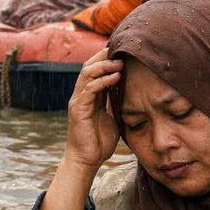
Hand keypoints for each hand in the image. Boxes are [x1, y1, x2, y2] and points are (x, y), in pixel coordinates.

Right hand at [64, 47, 122, 171]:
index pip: (95, 69)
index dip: (107, 58)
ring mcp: (78, 101)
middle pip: (89, 66)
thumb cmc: (100, 141)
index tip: (124, 51)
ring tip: (120, 62)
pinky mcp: (78, 110)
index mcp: (89, 95)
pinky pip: (89, 90)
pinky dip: (102, 81)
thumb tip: (131, 90)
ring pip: (87, 74)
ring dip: (104, 66)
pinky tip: (116, 77)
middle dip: (104, 56)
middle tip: (121, 49)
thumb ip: (116, 102)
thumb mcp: (112, 117)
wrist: (87, 160)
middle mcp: (81, 95)